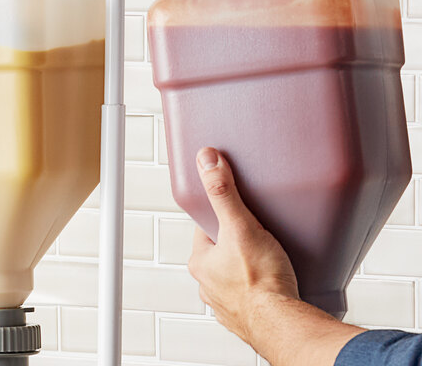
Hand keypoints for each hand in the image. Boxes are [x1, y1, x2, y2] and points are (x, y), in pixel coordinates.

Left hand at [188, 147, 298, 344]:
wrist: (285, 326)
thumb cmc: (262, 282)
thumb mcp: (240, 226)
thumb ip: (222, 192)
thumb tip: (206, 160)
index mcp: (201, 263)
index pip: (205, 228)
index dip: (221, 216)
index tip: (236, 212)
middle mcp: (208, 285)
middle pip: (221, 251)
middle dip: (237, 242)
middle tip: (258, 234)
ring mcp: (226, 303)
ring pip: (234, 275)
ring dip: (248, 266)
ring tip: (269, 259)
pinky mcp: (248, 318)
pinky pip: (251, 296)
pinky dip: (261, 289)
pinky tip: (275, 283)